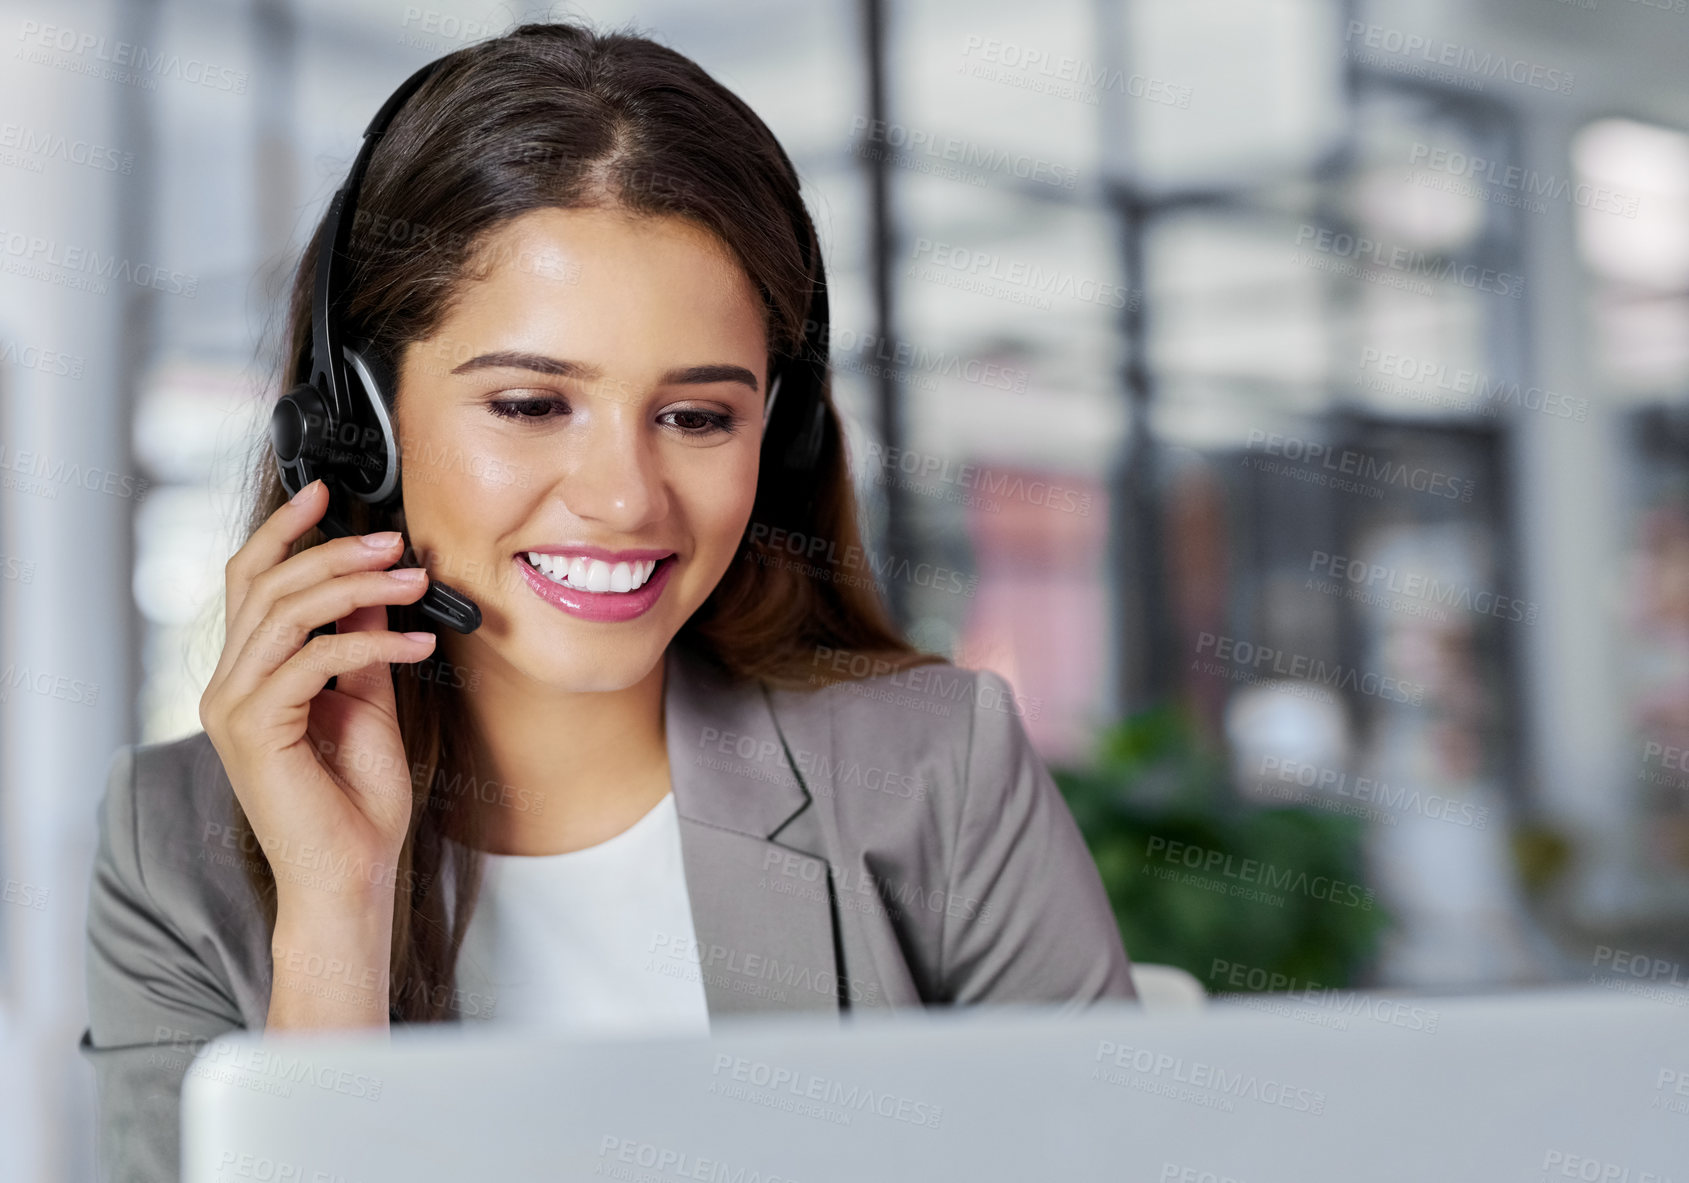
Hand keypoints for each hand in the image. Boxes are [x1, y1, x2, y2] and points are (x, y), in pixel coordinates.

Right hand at [199, 478, 437, 917]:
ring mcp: (233, 707)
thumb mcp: (368, 702)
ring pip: (284, 613)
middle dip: (332, 551)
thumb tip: (377, 587)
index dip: (284, 531)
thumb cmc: (357, 801)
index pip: (250, 582)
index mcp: (248, 676)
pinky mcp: (255, 730)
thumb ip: (363, 644)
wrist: (350, 875)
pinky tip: (419, 644)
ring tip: (415, 581)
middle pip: (265, 584)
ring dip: (357, 587)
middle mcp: (228, 686)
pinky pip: (312, 661)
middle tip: (394, 541)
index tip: (325, 494)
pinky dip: (371, 644)